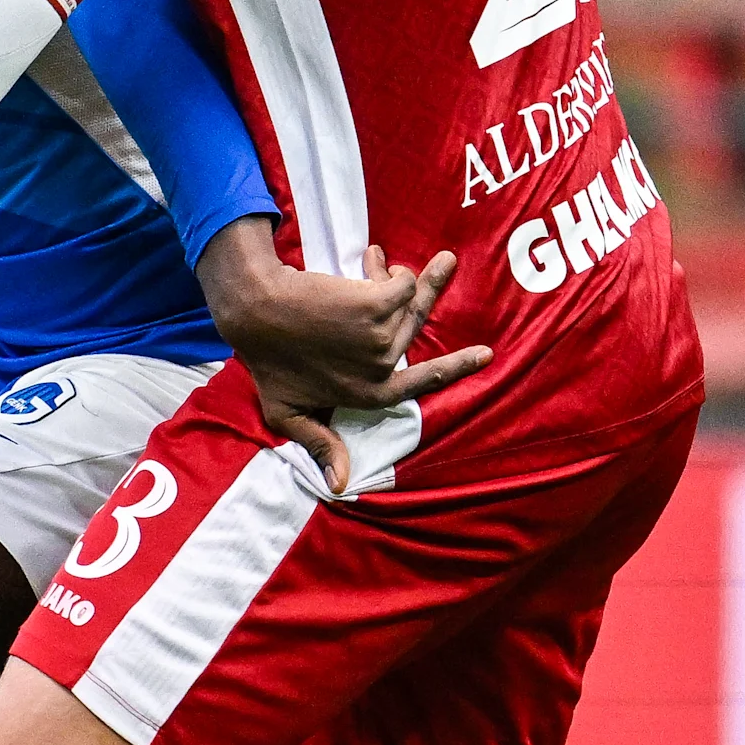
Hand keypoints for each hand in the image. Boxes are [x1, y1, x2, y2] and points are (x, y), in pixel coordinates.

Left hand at [202, 223, 491, 495]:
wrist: (256, 312)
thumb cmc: (267, 361)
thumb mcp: (287, 413)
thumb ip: (319, 442)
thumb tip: (341, 484)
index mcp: (368, 395)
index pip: (422, 384)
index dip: (456, 368)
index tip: (487, 354)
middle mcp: (382, 369)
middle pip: (418, 324)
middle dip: (431, 289)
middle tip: (445, 262)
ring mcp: (382, 338)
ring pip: (407, 296)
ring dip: (391, 277)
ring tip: (372, 263)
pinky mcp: (378, 305)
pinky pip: (400, 281)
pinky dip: (386, 270)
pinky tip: (369, 260)